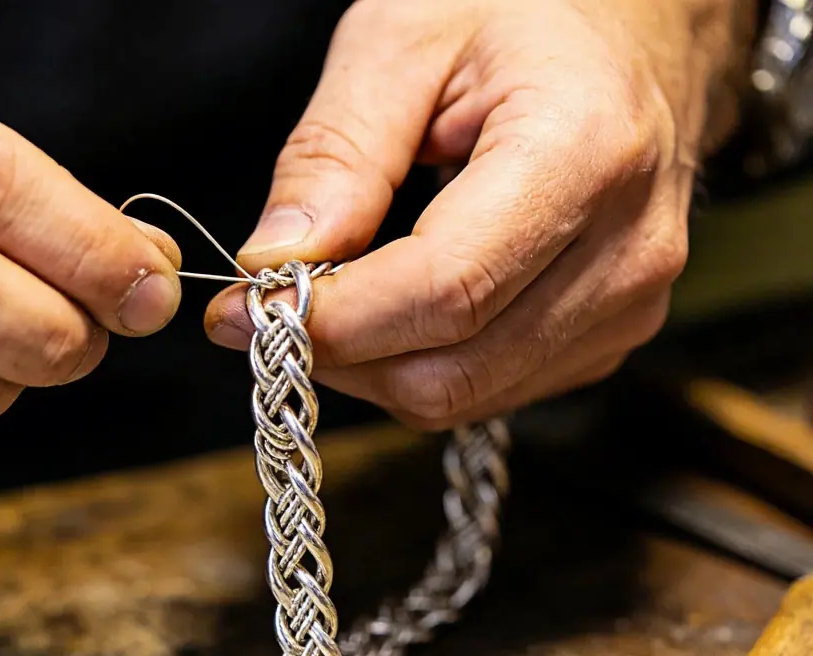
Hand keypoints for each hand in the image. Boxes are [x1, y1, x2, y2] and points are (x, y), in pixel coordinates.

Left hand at [206, 0, 756, 427]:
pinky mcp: (606, 338)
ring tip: (336, 298)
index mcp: (584, 153)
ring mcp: (625, 307)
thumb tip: (275, 265)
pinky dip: (420, 366)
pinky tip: (397, 309)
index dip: (333, 321)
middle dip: (340, 355)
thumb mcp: (404, 40)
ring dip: (374, 365)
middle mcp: (624, 251)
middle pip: (449, 370)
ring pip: (461, 396)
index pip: (444, 291)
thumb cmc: (523, 13)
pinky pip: (487, 391)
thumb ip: (335, 155)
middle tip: (273, 309)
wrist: (630, 39)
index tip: (246, 311)